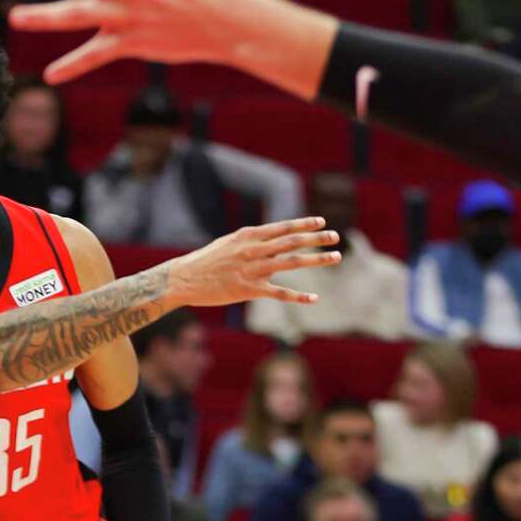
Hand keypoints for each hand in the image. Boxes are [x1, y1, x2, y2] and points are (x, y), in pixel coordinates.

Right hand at [162, 217, 340, 307]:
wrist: (183, 279)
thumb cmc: (205, 261)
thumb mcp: (229, 243)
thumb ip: (252, 242)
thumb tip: (274, 242)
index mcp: (248, 236)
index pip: (282, 227)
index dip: (304, 224)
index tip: (322, 222)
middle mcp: (253, 249)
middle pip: (292, 242)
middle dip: (317, 239)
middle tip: (336, 237)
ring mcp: (252, 269)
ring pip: (292, 263)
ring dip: (316, 259)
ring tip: (335, 257)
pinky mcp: (249, 290)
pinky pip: (279, 293)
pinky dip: (299, 296)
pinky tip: (314, 298)